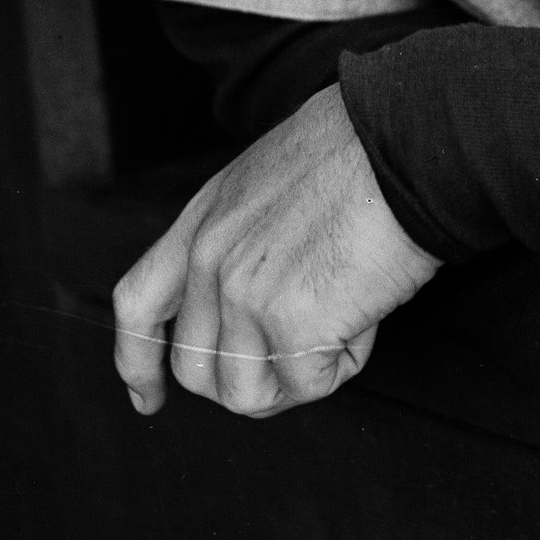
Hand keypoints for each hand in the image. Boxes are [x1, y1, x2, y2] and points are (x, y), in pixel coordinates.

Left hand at [111, 85, 440, 418]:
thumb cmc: (362, 156)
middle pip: (194, 370)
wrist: (403, 141)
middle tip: (303, 356)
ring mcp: (242, 292)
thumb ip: (241, 246)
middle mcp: (208, 257)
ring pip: (246, 394)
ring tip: (341, 320)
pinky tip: (365, 312)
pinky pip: (309, 385)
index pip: (138, 302)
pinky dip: (344, 363)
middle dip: (247, 382)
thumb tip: (257, 319)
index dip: (136, 359)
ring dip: (297, 377)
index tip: (146, 398)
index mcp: (202, 219)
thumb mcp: (267, 185)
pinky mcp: (289, 322)